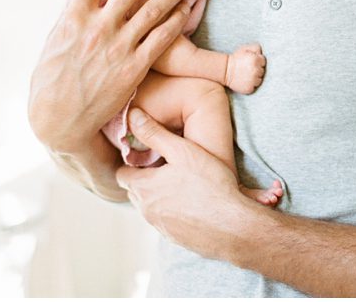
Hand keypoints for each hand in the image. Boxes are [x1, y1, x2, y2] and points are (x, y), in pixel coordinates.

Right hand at [28, 0, 193, 154]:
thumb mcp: (53, 40)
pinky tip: (184, 10)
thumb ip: (71, 12)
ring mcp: (118, 48)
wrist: (60, 120)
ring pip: (152, 10)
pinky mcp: (134, 67)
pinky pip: (161, 39)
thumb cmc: (51, 81)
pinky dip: (174, 21)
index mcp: (74, 19)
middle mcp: (98, 29)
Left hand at [116, 107, 256, 260]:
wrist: (233, 226)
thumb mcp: (183, 151)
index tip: (148, 156)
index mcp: (144, 188)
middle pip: (135, 191)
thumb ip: (155, 133)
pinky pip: (167, 222)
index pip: (122, 174)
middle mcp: (147, 210)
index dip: (132, 164)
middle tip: (166, 168)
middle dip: (145, 180)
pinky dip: (174, 212)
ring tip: (182, 184)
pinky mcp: (176, 238)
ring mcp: (161, 227)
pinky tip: (194, 203)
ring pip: (151, 207)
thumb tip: (133, 116)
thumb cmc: (210, 185)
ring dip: (159, 197)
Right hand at [225, 43, 265, 93]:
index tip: (251, 63)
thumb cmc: (235, 59)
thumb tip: (261, 52)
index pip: (263, 62)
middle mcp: (256, 70)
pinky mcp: (249, 88)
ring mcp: (253, 80)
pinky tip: (244, 81)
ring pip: (259, 80)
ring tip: (246, 75)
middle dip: (256, 70)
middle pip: (262, 71)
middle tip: (248, 69)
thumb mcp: (244, 48)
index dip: (257, 62)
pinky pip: (254, 87)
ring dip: (254, 78)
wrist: (225, 71)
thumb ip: (255, 47)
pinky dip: (250, 85)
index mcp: (256, 60)